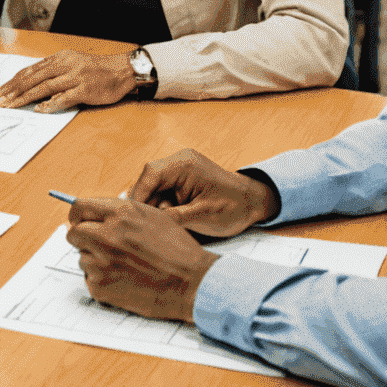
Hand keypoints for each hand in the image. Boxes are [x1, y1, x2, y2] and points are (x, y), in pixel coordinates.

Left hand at [0, 49, 135, 111]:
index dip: (15, 80)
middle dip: (14, 90)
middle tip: (1, 100)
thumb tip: (34, 82)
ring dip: (25, 97)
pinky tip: (39, 109)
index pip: (31, 70)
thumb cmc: (97, 68)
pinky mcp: (85, 90)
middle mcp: (65, 65)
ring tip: (12, 105)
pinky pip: (64, 98)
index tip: (2, 90)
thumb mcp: (73, 62)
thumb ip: (55, 70)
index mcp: (60, 58)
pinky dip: (51, 104)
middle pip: (33, 78)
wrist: (122, 69)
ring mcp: (75, 77)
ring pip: (44, 87)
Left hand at [66, 197, 219, 321]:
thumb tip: (95, 214)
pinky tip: (124, 280)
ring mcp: (101, 262)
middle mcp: (107, 235)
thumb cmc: (177, 250)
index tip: (79, 222)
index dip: (78, 216)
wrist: (192, 283)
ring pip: (82, 258)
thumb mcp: (153, 216)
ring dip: (95, 261)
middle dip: (83, 239)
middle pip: (73, 233)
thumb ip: (121, 211)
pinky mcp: (101, 286)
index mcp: (120, 214)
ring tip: (123, 266)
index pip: (79, 208)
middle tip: (99, 246)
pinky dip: (102, 281)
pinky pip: (90, 279)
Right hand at [125, 148, 278, 236]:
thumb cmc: (234, 207)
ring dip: (154, 206)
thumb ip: (173, 216)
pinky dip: (161, 205)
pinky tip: (168, 220)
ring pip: (153, 187)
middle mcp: (179, 161)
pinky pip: (162, 190)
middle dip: (146, 203)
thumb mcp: (203, 216)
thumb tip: (148, 223)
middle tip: (147, 226)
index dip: (138, 195)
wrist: (254, 203)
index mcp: (184, 165)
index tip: (132, 216)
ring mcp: (179, 169)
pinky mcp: (181, 179)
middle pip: (147, 180)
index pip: (150, 174)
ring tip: (162, 224)